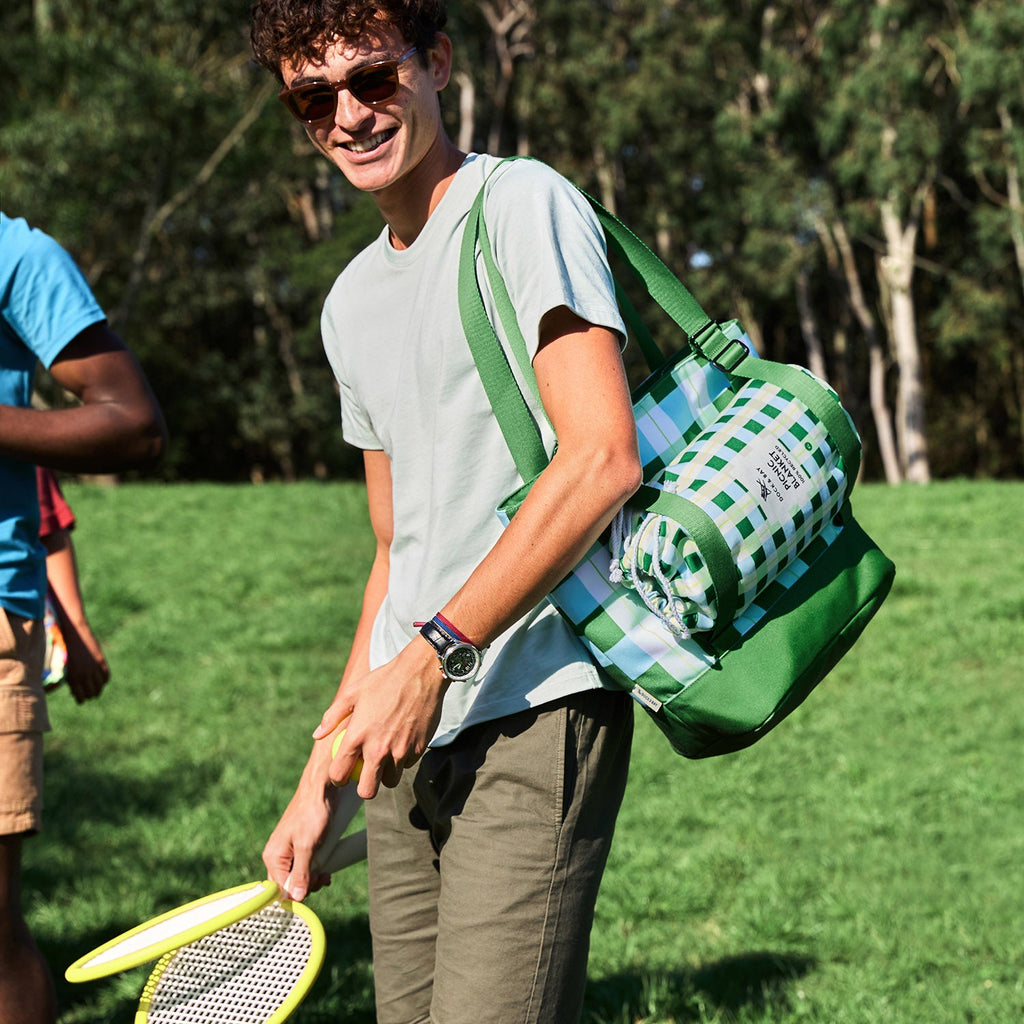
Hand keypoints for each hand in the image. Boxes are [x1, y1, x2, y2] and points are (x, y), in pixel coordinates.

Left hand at [62, 621, 109, 702]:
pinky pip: (106, 675)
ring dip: (98, 689)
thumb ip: (69, 678)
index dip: (81, 699)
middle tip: (89, 696)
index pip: (80, 696)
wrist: (74, 633)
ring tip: (96, 690)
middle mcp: (84, 674)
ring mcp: (94, 668)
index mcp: (73, 678)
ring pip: (100, 686)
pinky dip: (104, 680)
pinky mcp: (100, 660)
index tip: (81, 700)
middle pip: (91, 692)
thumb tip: (72, 690)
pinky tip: (102, 681)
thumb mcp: (64, 667)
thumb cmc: (64, 649)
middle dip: (90, 695)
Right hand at [262, 752, 339, 902]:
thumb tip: (297, 898)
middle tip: (323, 876)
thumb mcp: (308, 846)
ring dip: (313, 879)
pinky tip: (326, 870)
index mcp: (273, 857)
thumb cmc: (312, 814)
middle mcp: (277, 856)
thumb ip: (301, 873)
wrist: (321, 789)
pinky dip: (315, 871)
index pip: (280, 890)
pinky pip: (304, 867)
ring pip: (298, 877)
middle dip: (307, 886)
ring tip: (326, 873)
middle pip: (288, 885)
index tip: (314, 888)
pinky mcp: (299, 847)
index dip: (297, 894)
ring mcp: (288, 852)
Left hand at [314, 640, 447, 799]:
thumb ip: (332, 717)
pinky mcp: (418, 749)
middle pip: (367, 790)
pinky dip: (403, 758)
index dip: (337, 778)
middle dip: (363, 786)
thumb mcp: (352, 692)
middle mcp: (378, 749)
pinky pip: (407, 765)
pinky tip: (402, 740)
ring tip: (385, 754)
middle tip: (365, 774)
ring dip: (386, 773)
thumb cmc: (383, 680)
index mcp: (357, 736)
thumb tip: (317, 735)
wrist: (421, 673)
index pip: (339, 774)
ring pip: (390, 781)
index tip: (342, 773)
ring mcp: (400, 751)